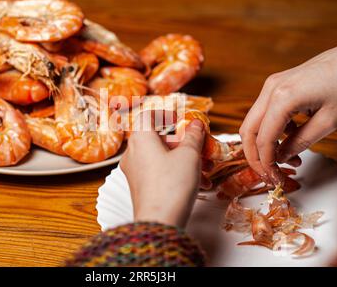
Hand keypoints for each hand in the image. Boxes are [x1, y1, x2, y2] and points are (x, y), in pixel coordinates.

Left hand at [120, 111, 204, 227]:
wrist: (160, 221)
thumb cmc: (172, 185)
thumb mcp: (189, 155)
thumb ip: (193, 136)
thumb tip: (196, 124)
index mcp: (140, 138)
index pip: (148, 115)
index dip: (165, 114)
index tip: (180, 119)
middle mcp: (132, 152)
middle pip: (156, 137)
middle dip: (181, 141)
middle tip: (198, 146)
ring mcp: (133, 170)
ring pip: (159, 156)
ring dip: (182, 158)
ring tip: (203, 168)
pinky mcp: (139, 186)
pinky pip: (157, 171)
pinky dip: (175, 171)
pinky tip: (197, 182)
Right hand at [240, 39, 336, 182]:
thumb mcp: (329, 121)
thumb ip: (300, 142)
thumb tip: (281, 158)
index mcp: (282, 98)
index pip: (262, 139)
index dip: (266, 162)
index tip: (274, 178)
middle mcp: (271, 89)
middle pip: (248, 130)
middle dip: (255, 155)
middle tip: (270, 173)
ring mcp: (272, 85)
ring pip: (253, 122)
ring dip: (264, 143)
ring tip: (287, 157)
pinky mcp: (277, 84)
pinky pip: (265, 112)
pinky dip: (271, 130)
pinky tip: (291, 137)